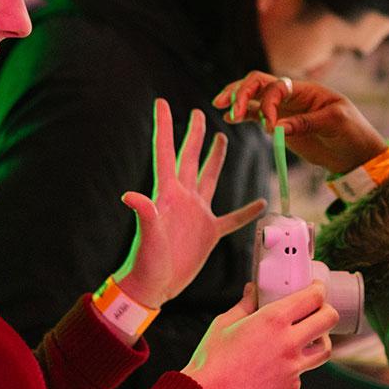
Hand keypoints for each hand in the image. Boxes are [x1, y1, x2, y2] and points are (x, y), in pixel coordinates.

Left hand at [113, 99, 265, 308]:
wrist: (154, 287)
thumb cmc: (145, 263)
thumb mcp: (147, 237)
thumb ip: (144, 214)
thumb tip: (129, 195)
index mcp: (167, 193)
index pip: (166, 152)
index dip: (164, 126)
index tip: (161, 101)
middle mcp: (182, 198)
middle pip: (189, 158)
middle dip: (193, 135)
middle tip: (199, 112)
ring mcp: (197, 214)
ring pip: (209, 178)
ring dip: (215, 159)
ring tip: (222, 138)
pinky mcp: (208, 233)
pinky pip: (231, 218)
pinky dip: (245, 211)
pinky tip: (259, 203)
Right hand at [183, 282, 337, 388]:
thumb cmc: (213, 359)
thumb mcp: (225, 323)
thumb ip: (245, 304)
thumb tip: (253, 290)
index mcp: (272, 320)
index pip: (313, 298)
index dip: (319, 289)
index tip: (316, 288)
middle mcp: (288, 342)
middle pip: (329, 319)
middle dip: (327, 310)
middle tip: (319, 309)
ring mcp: (293, 367)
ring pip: (325, 348)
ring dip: (321, 338)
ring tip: (308, 336)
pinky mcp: (291, 386)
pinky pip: (303, 371)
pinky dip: (296, 364)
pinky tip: (280, 362)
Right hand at [213, 71, 388, 173]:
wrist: (358, 154)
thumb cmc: (353, 133)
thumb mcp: (335, 123)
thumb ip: (306, 123)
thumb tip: (276, 127)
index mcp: (305, 90)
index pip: (275, 86)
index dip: (266, 103)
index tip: (270, 126)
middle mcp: (291, 97)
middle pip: (258, 84)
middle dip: (241, 92)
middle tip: (229, 107)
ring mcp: (285, 111)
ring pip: (254, 99)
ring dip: (237, 101)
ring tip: (221, 109)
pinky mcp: (281, 126)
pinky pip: (257, 117)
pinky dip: (243, 116)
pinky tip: (229, 118)